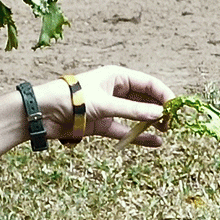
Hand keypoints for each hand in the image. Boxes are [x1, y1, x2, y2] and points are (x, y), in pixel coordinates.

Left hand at [43, 65, 172, 145]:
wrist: (44, 114)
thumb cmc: (72, 100)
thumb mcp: (105, 104)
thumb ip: (132, 111)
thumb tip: (159, 114)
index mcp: (116, 76)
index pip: (148, 83)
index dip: (164, 94)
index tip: (176, 108)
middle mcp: (115, 90)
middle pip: (144, 99)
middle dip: (159, 109)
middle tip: (172, 123)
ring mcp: (109, 108)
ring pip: (136, 115)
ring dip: (151, 123)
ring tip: (166, 132)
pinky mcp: (101, 124)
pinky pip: (125, 130)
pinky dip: (138, 136)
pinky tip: (155, 142)